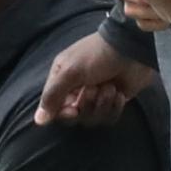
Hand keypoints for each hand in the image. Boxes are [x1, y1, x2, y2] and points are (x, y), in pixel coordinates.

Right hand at [37, 31, 153, 126]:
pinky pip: (109, 117)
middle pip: (75, 117)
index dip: (64, 113)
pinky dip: (114, 107)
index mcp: (62, 79)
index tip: (74, 109)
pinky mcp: (113, 101)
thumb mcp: (70, 71)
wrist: (132, 49)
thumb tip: (38, 120)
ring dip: (102, 103)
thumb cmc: (97, 55)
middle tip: (94, 88)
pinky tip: (119, 93)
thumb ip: (52, 95)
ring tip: (110, 87)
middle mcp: (77, 89)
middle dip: (87, 105)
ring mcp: (96, 96)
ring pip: (93, 118)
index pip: (54, 108)